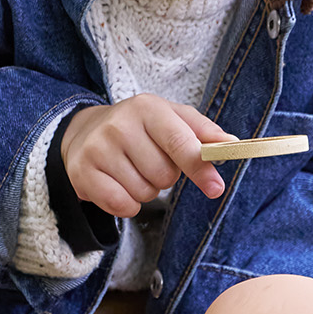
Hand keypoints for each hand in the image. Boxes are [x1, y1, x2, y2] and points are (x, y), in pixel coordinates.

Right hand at [61, 96, 232, 217]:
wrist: (85, 131)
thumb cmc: (139, 128)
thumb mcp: (171, 118)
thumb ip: (202, 132)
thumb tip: (231, 144)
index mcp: (147, 108)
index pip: (180, 143)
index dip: (201, 168)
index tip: (216, 188)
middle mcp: (119, 125)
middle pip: (164, 175)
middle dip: (164, 176)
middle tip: (149, 162)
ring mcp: (98, 148)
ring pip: (143, 192)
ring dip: (145, 190)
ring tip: (131, 170)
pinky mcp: (82, 173)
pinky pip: (121, 205)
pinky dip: (127, 204)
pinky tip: (118, 185)